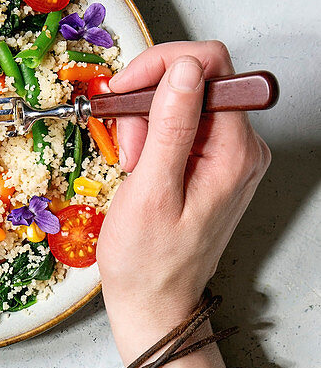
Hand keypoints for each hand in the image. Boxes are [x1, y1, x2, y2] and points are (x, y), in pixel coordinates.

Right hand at [96, 41, 270, 358]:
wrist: (154, 302)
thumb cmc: (148, 262)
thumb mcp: (151, 192)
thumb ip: (170, 126)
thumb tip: (184, 70)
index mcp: (234, 150)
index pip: (209, 64)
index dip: (161, 66)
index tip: (126, 89)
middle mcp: (241, 147)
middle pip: (196, 79)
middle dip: (148, 101)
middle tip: (128, 142)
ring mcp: (229, 155)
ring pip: (184, 101)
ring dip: (147, 122)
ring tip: (135, 165)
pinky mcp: (213, 163)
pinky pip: (181, 126)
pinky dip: (153, 138)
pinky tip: (142, 168)